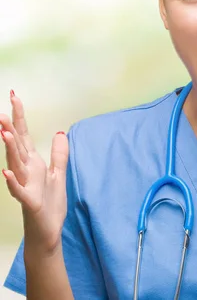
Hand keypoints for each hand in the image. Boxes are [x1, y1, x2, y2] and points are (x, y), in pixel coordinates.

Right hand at [1, 90, 68, 254]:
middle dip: (10, 127)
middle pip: (17, 146)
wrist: (47, 232)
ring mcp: (25, 186)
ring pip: (16, 164)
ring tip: (4, 131)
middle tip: (1, 109)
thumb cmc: (49, 205)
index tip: (14, 95)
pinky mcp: (30, 202)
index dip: (20, 116)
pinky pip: (19, 190)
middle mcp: (26, 172)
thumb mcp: (58, 175)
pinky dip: (13, 181)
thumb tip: (59, 133)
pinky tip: (7, 171)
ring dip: (10, 148)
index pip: (24, 136)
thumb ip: (58, 154)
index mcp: (33, 164)